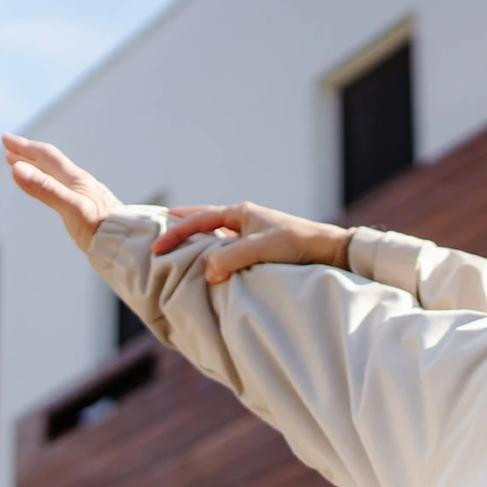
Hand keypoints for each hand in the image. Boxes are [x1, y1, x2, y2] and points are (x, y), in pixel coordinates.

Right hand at [2, 134, 123, 250]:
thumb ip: (45, 188)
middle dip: (28, 155)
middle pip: (51, 163)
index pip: (46, 156)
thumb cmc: (101, 228)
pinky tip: (51, 192)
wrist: (128, 246)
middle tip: (8, 149)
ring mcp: (86, 196)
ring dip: (37, 168)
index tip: (4, 139)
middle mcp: (81, 184)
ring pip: (57, 176)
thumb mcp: (71, 207)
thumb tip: (17, 168)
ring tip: (21, 166)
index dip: (24, 147)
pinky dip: (48, 184)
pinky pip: (63, 189)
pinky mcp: (89, 210)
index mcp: (76, 179)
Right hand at [153, 202, 352, 283]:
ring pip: (216, 235)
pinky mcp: (261, 248)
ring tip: (179, 246)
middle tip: (158, 227)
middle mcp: (244, 220)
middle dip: (181, 224)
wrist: (331, 251)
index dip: (175, 233)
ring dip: (198, 240)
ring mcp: (252, 233)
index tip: (156, 248)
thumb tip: (207, 272)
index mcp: (240, 213)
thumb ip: (230, 259)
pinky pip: (230, 249)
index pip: (198, 220)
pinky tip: (211, 263)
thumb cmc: (297, 244)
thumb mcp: (260, 249)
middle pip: (203, 220)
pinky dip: (215, 253)